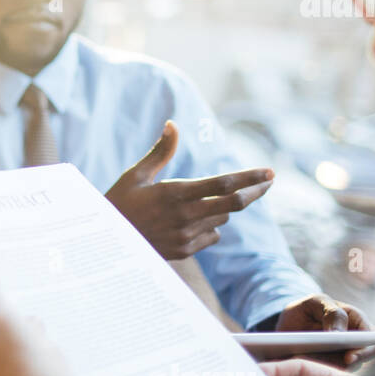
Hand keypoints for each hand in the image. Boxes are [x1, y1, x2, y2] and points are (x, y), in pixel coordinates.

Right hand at [104, 121, 272, 258]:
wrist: (105, 244)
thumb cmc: (119, 203)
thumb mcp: (136, 175)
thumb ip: (160, 151)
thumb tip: (172, 125)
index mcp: (174, 192)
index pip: (223, 183)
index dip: (250, 177)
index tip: (269, 171)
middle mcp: (184, 215)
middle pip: (233, 203)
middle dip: (255, 191)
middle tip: (269, 182)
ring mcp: (185, 236)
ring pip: (221, 219)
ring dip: (222, 208)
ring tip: (203, 202)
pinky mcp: (184, 251)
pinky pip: (211, 236)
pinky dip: (210, 226)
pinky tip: (192, 221)